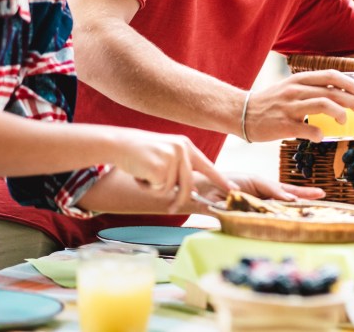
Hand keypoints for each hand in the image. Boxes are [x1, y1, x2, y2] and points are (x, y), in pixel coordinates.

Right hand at [112, 130, 229, 212]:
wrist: (119, 144)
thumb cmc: (141, 153)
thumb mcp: (166, 155)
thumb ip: (180, 169)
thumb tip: (193, 192)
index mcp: (186, 146)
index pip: (208, 166)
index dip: (221, 180)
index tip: (234, 190)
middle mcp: (182, 150)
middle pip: (189, 184)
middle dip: (180, 199)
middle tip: (172, 209)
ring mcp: (172, 157)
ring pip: (170, 189)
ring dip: (155, 188)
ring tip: (145, 173)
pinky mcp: (160, 167)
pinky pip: (158, 189)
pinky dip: (147, 187)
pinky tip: (140, 173)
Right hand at [191, 172, 325, 211]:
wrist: (199, 188)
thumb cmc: (214, 199)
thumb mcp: (234, 208)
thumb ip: (248, 212)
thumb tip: (267, 218)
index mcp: (259, 196)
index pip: (283, 197)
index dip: (299, 199)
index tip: (314, 201)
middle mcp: (261, 189)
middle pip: (287, 192)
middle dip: (305, 194)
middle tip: (323, 195)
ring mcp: (257, 184)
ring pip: (282, 189)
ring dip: (298, 194)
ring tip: (317, 195)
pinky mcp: (251, 180)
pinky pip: (267, 187)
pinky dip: (279, 193)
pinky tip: (290, 198)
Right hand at [244, 70, 353, 142]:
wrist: (241, 113)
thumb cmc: (270, 102)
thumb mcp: (290, 87)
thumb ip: (309, 89)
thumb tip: (336, 96)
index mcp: (299, 80)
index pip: (330, 76)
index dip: (348, 83)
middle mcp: (296, 90)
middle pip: (332, 92)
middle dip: (352, 101)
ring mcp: (290, 107)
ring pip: (324, 105)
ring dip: (340, 114)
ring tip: (344, 122)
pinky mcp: (284, 125)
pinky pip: (308, 129)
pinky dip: (319, 134)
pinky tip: (321, 136)